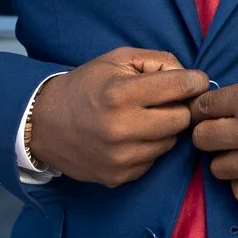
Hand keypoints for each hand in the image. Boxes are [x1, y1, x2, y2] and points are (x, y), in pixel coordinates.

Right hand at [27, 48, 210, 186]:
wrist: (43, 123)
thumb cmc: (86, 86)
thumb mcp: (118, 60)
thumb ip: (159, 62)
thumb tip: (193, 79)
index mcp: (121, 94)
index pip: (181, 87)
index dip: (194, 81)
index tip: (193, 81)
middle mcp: (121, 128)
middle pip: (182, 119)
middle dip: (179, 107)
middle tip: (163, 101)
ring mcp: (120, 157)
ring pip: (171, 142)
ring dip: (164, 129)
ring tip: (142, 119)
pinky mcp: (118, 176)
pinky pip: (154, 160)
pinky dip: (149, 147)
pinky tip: (130, 137)